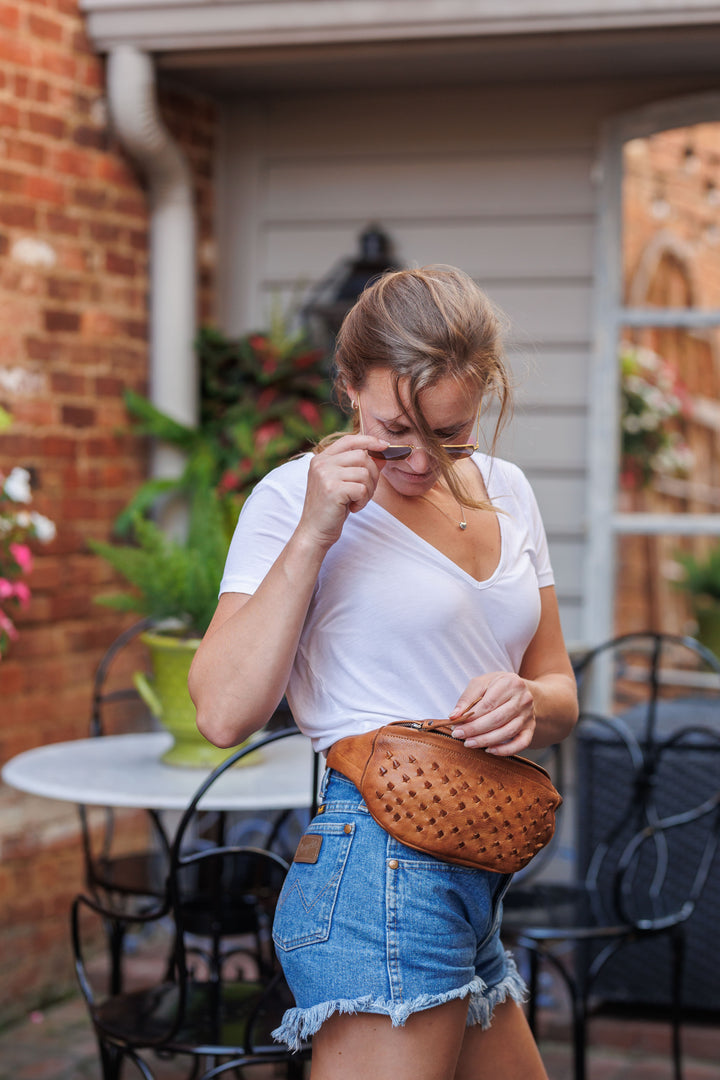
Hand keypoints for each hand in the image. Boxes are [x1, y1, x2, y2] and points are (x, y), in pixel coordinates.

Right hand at [297, 433, 387, 547]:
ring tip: (357, 501)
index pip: (349, 440)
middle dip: (372, 474)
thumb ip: (359, 467)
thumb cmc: (330, 508)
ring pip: (365, 473)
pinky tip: (352, 507)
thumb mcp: (344, 483)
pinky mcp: (332, 489)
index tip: (384, 446)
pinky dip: (363, 501)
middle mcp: (321, 463)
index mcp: (322, 458)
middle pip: (362, 456)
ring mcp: (325, 475)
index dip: (369, 441)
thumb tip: (382, 455)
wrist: (314, 531)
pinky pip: (362, 489)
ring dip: (368, 490)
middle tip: (365, 492)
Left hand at [448, 672, 535, 755]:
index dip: (471, 717)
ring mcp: (529, 715)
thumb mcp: (482, 683)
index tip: (455, 725)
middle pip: (497, 719)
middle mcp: (523, 699)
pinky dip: (505, 750)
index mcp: (511, 683)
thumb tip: (453, 716)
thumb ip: (467, 698)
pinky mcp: (531, 728)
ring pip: (507, 732)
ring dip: (486, 740)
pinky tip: (489, 750)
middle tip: (459, 735)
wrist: (522, 691)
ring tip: (469, 743)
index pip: (488, 704)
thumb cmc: (497, 687)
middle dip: (475, 730)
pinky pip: (521, 743)